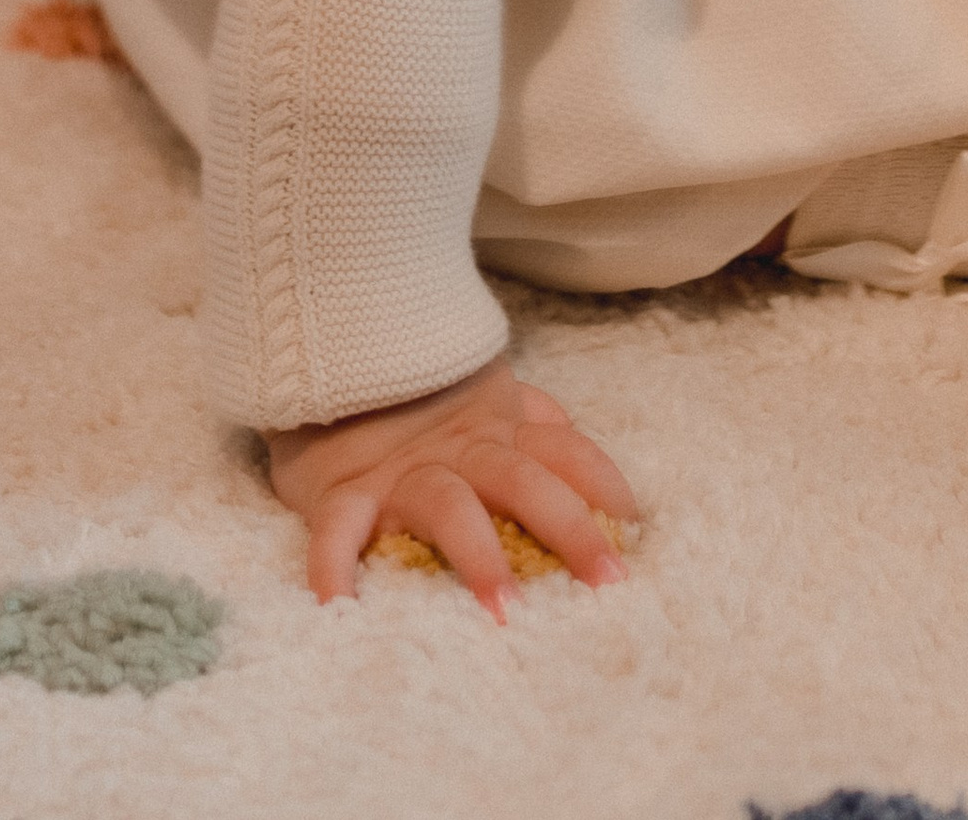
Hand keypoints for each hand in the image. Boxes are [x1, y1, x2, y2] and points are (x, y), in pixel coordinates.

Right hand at [267, 353, 639, 615]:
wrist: (331, 358)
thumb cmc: (415, 397)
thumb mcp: (483, 395)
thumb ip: (529, 414)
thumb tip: (572, 430)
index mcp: (496, 431)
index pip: (563, 450)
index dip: (602, 481)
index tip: (635, 524)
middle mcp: (458, 451)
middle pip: (523, 481)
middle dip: (569, 527)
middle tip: (607, 581)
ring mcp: (401, 473)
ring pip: (449, 507)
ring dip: (479, 554)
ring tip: (504, 608)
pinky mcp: (342, 494)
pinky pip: (338, 531)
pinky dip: (335, 566)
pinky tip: (340, 605)